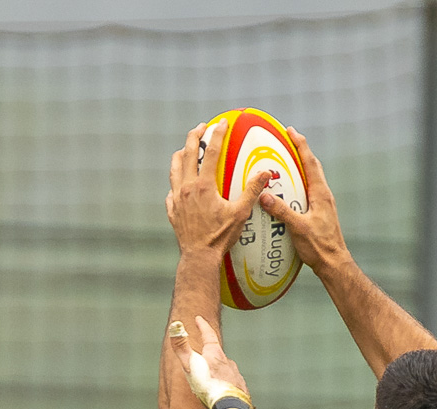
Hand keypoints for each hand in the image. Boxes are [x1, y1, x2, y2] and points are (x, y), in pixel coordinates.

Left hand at [167, 120, 271, 259]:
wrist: (199, 257)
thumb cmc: (220, 237)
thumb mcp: (240, 213)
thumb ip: (252, 191)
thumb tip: (266, 173)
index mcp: (204, 185)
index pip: (210, 151)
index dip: (217, 133)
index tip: (221, 122)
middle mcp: (187, 187)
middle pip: (187, 152)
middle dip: (194, 135)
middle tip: (201, 127)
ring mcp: (177, 198)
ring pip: (174, 168)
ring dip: (180, 154)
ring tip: (185, 149)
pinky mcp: (172, 210)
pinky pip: (171, 190)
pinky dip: (175, 182)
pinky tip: (180, 183)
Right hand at [167, 313, 249, 407]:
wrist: (229, 407)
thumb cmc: (208, 386)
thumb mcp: (190, 365)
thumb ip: (181, 347)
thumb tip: (175, 326)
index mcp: (215, 354)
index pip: (209, 335)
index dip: (202, 326)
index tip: (199, 319)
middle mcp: (228, 362)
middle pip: (218, 354)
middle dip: (211, 353)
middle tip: (204, 353)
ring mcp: (236, 376)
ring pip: (226, 370)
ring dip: (219, 371)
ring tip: (212, 378)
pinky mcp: (241, 389)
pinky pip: (232, 384)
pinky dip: (226, 384)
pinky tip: (223, 392)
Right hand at [259, 130, 347, 277]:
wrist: (333, 263)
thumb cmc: (319, 247)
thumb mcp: (298, 228)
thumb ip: (282, 211)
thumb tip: (264, 196)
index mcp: (320, 193)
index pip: (310, 162)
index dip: (300, 144)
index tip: (290, 131)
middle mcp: (324, 195)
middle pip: (312, 166)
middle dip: (300, 151)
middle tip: (288, 141)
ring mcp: (323, 204)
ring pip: (312, 178)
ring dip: (301, 167)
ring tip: (287, 162)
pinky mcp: (321, 213)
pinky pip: (309, 191)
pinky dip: (300, 184)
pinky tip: (291, 191)